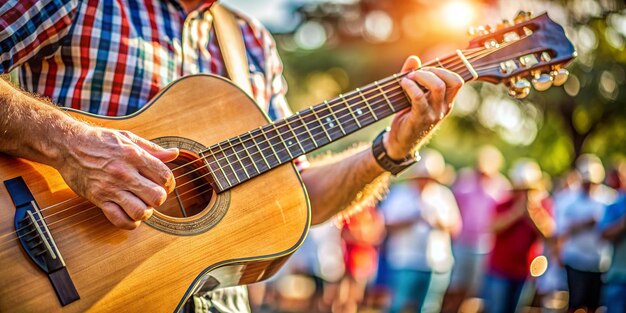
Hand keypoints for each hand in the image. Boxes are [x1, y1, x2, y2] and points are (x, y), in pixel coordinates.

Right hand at [55, 125, 177, 228]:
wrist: (68, 145)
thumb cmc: (100, 140)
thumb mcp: (128, 138)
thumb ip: (153, 149)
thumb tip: (175, 153)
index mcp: (134, 155)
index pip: (165, 176)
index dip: (169, 183)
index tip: (163, 184)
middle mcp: (124, 173)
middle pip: (156, 197)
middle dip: (159, 198)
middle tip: (152, 195)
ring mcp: (111, 188)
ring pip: (140, 211)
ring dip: (145, 212)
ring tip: (142, 206)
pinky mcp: (98, 199)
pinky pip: (119, 220)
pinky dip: (129, 223)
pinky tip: (131, 216)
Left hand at [383, 56, 463, 158]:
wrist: (400, 143)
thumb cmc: (407, 117)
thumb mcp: (413, 95)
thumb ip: (413, 76)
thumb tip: (413, 59)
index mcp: (446, 102)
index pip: (457, 81)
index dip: (443, 70)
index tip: (426, 70)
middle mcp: (444, 108)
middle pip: (452, 81)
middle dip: (433, 71)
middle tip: (415, 74)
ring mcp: (434, 114)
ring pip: (437, 87)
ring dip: (422, 76)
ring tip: (408, 78)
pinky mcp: (420, 119)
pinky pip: (419, 98)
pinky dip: (410, 86)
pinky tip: (403, 84)